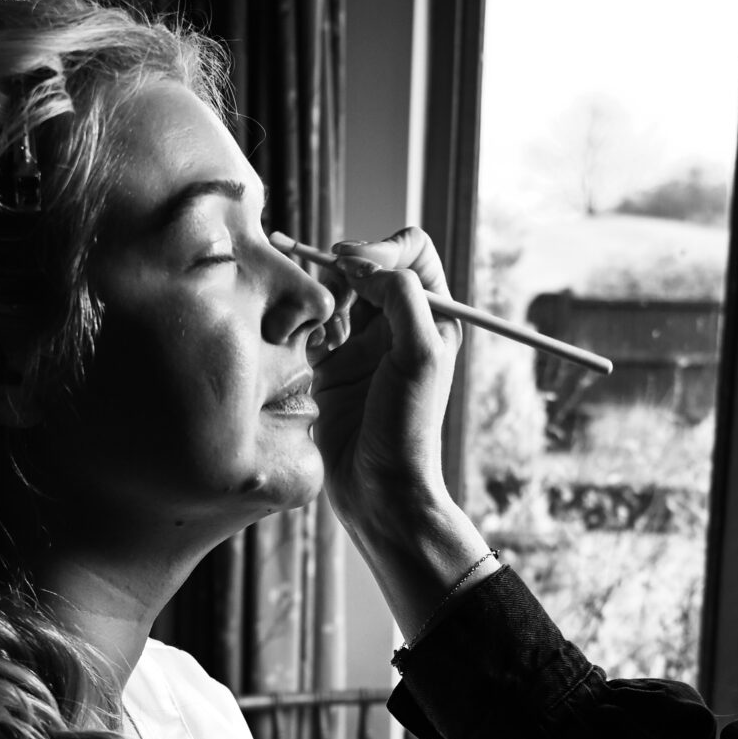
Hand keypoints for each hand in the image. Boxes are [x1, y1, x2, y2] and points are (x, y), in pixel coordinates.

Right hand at [285, 227, 463, 546]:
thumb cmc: (409, 428)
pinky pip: (310, 326)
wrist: (378, 490)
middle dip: (341, 274)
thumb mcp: (420, 354)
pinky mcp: (329, 367)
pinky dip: (304, 328)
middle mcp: (397, 324)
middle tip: (330, 303)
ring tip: (320, 333)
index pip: (411, 249)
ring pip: (333, 292)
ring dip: (320, 301)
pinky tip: (310, 352)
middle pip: (364, 265)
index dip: (381, 248)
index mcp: (433, 315)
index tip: (353, 267)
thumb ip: (400, 295)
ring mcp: (362, 344)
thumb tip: (362, 264)